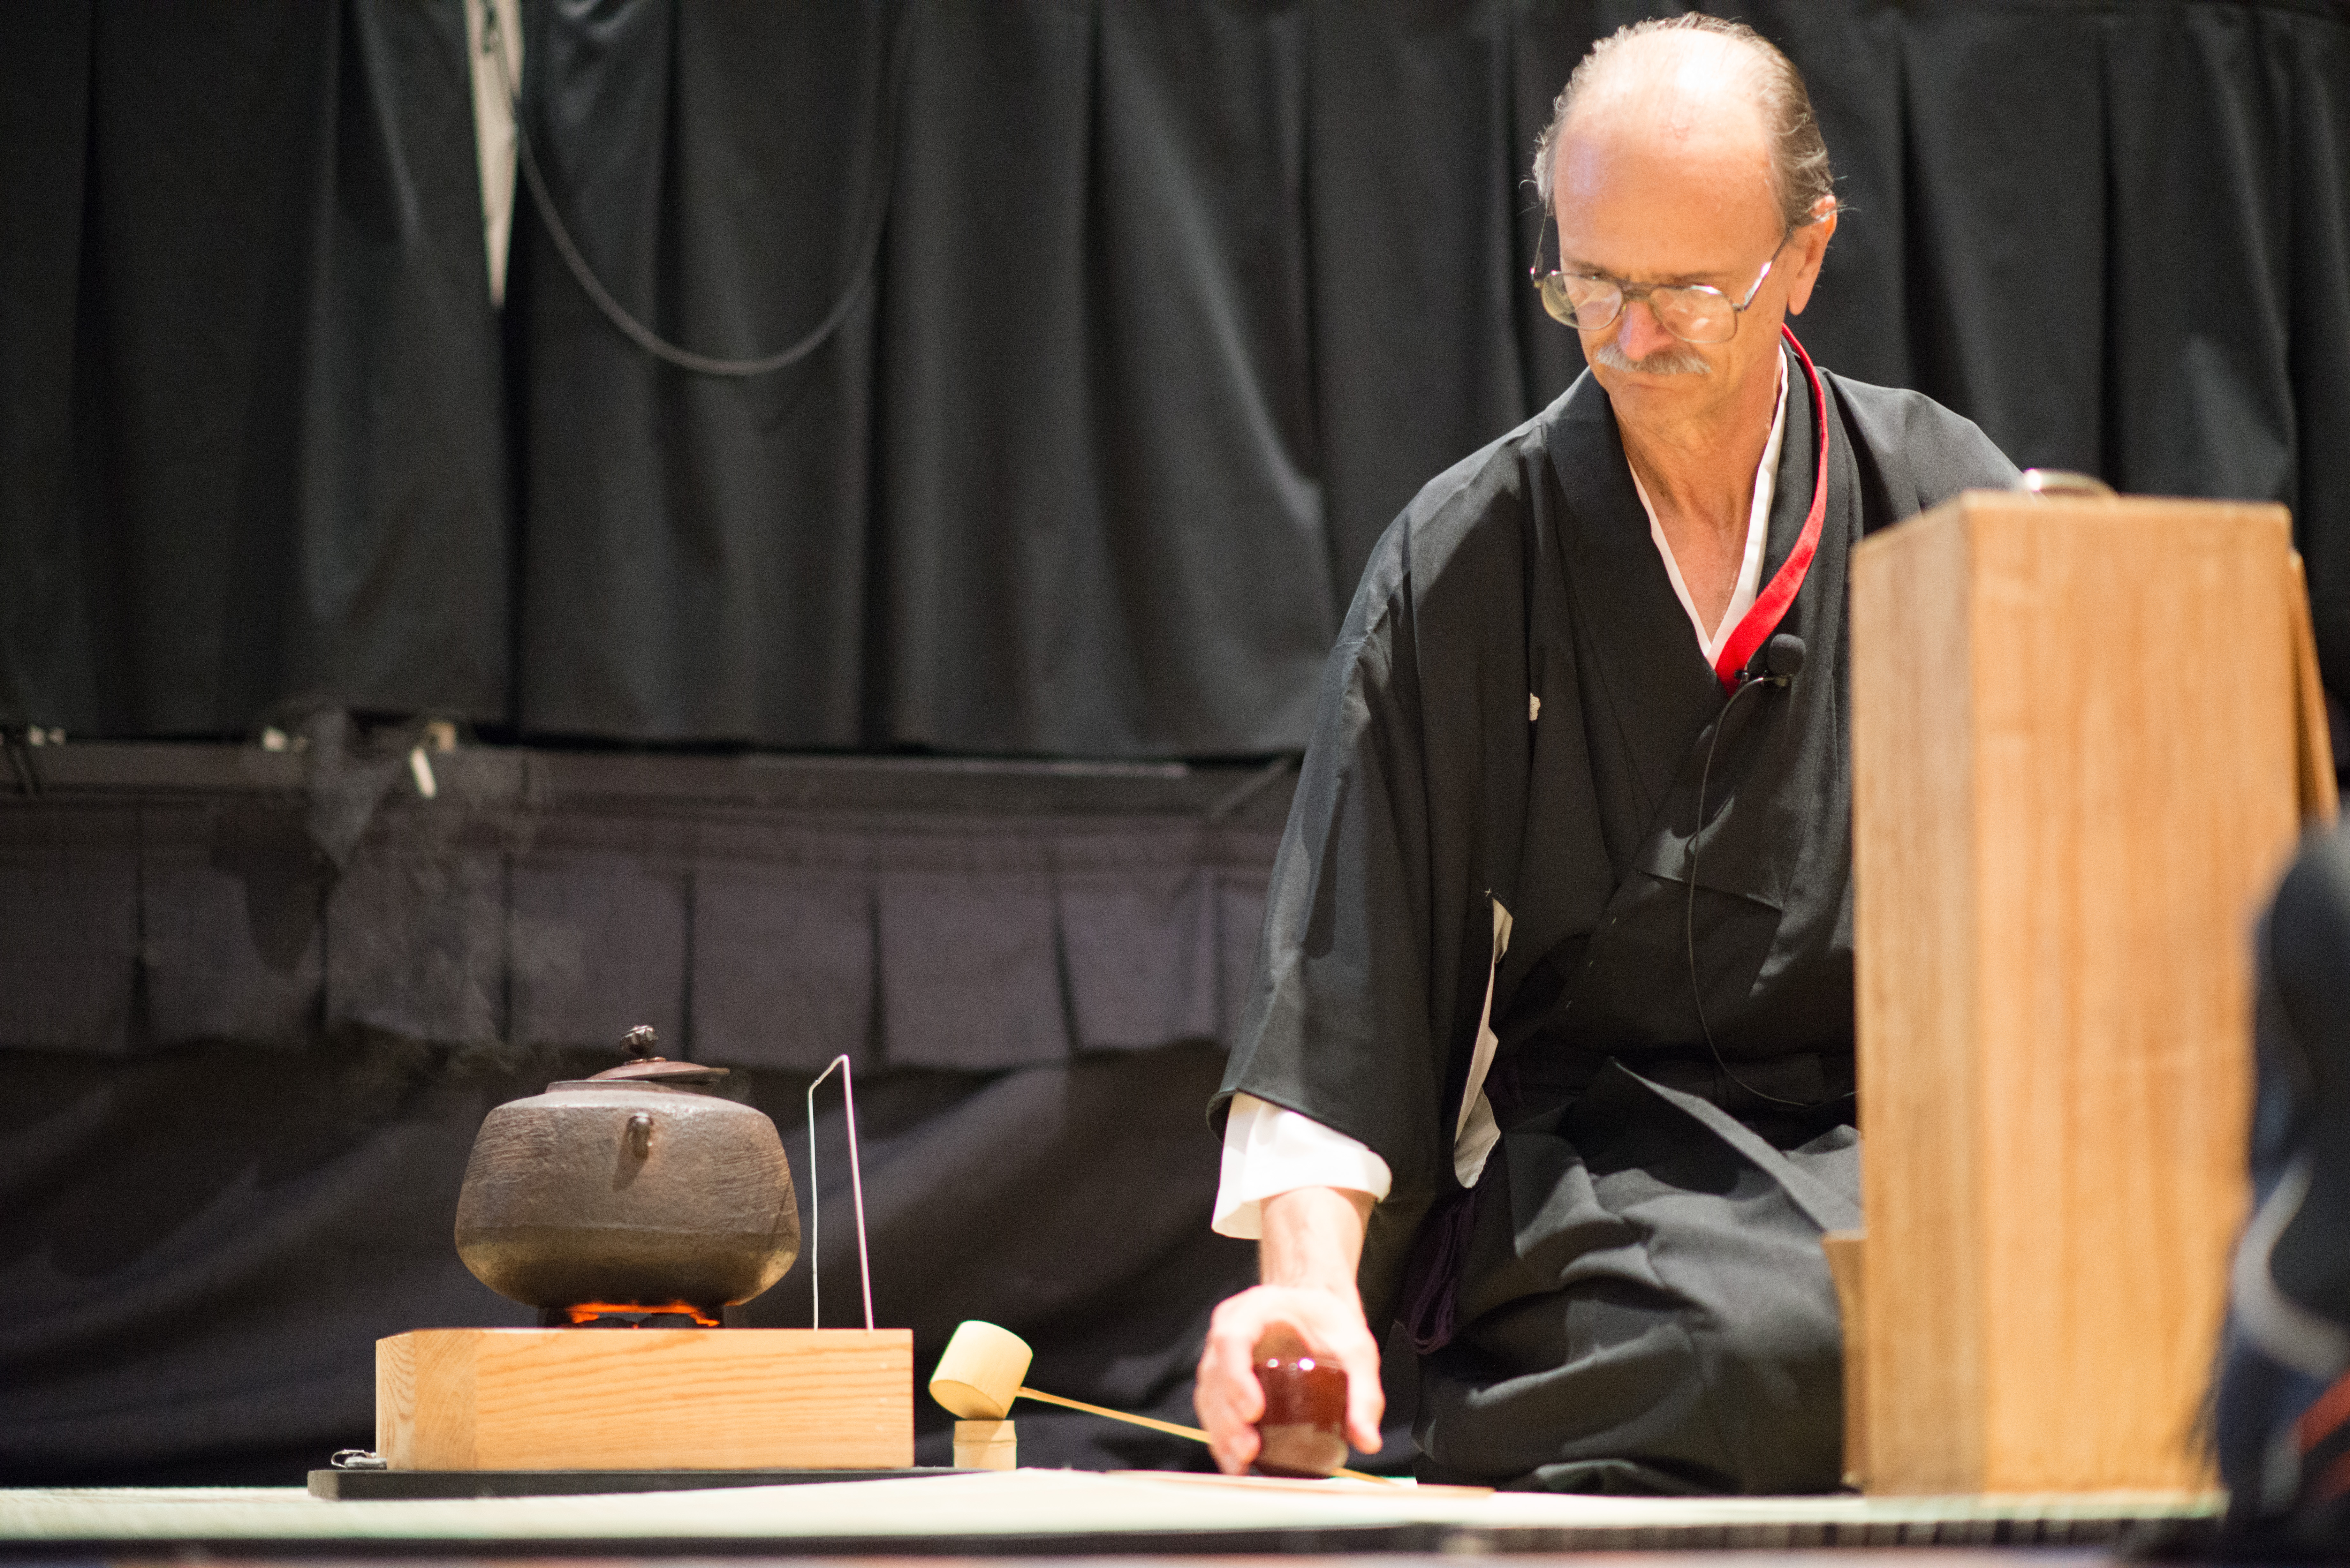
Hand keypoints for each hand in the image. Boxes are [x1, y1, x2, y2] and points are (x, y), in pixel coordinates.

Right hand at [1196, 1283, 1384, 1472]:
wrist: (1316, 1313)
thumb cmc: (1331, 1324)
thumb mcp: (1357, 1350)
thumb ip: (1364, 1394)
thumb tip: (1368, 1442)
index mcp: (1257, 1307)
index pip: (1233, 1338)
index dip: (1237, 1376)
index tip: (1254, 1410)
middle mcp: (1230, 1327)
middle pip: (1215, 1373)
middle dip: (1229, 1417)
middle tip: (1250, 1449)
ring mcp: (1220, 1353)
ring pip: (1208, 1394)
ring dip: (1221, 1433)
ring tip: (1242, 1464)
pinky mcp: (1221, 1378)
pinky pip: (1211, 1407)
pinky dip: (1220, 1437)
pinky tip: (1235, 1462)